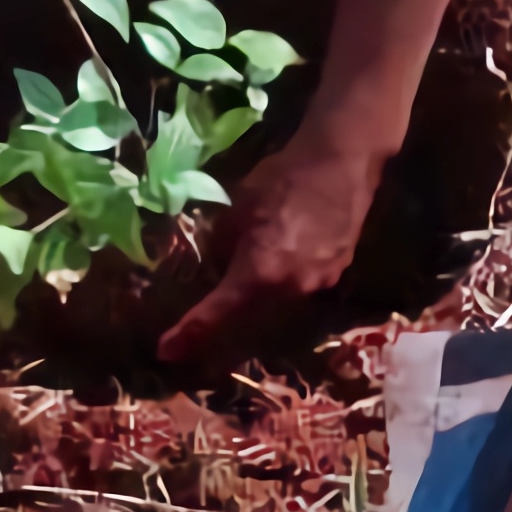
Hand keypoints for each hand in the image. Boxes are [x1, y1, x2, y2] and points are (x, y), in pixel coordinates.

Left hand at [158, 135, 389, 367]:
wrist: (343, 161)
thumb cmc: (284, 179)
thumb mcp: (238, 207)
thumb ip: (223, 242)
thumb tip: (217, 261)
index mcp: (261, 274)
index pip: (218, 313)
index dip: (190, 333)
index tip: (167, 350)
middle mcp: (291, 289)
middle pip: (250, 315)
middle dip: (224, 317)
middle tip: (200, 319)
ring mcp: (319, 283)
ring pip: (278, 301)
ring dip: (257, 295)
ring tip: (247, 273)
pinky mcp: (338, 272)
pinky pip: (301, 285)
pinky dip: (283, 279)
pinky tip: (281, 258)